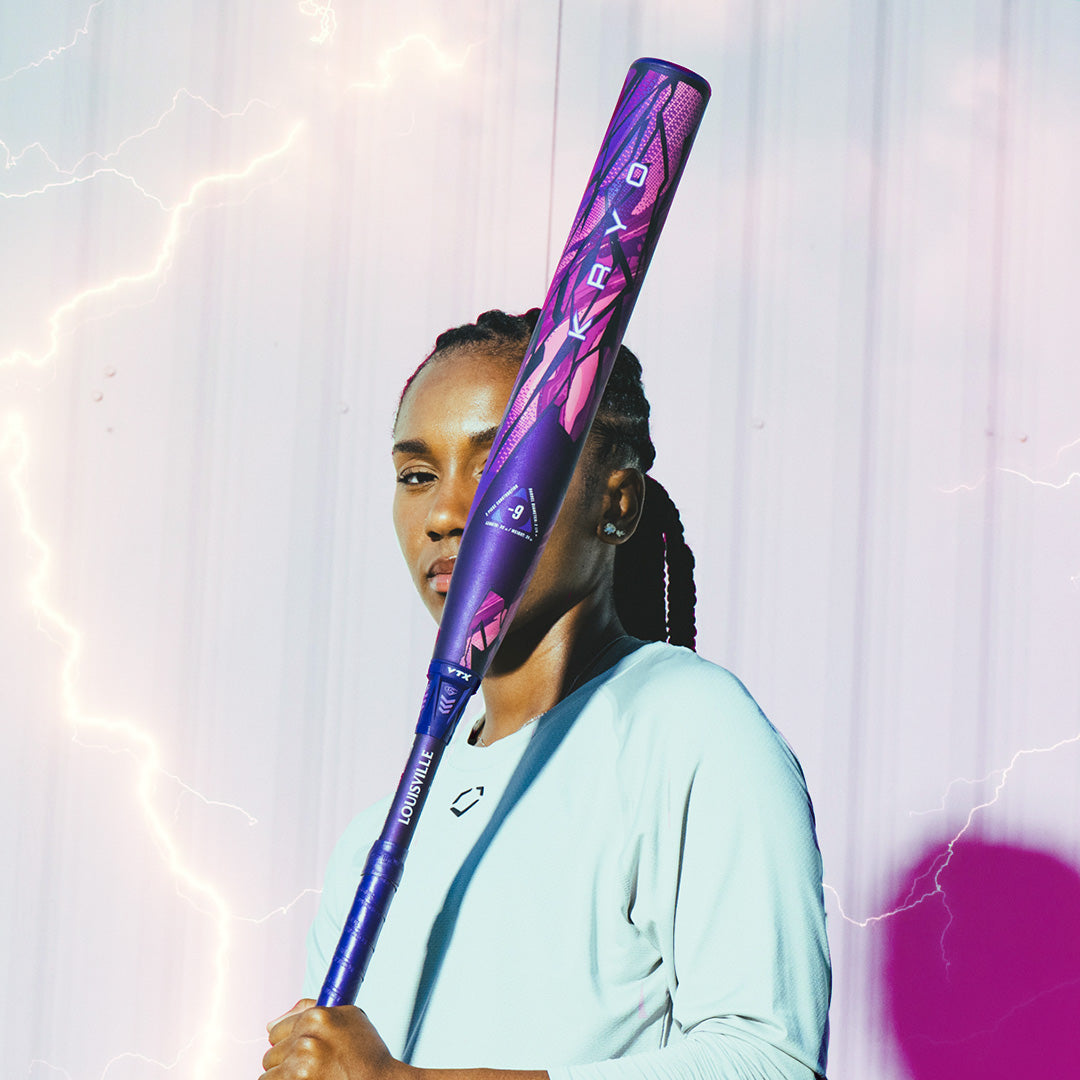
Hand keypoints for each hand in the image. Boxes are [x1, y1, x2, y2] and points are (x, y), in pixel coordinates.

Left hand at [261, 999, 407, 1079]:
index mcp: (317, 1017)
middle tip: (309, 1069)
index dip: (289, 1043)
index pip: (277, 1030)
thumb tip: (269, 1026)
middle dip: (285, 1062)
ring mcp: (300, 1065)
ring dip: (283, 1078)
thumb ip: (311, 1011)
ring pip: (269, 1072)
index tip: (301, 1052)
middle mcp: (306, 1039)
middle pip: (271, 1053)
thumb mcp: (349, 1018)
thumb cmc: (366, 1055)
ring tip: (308, 1077)